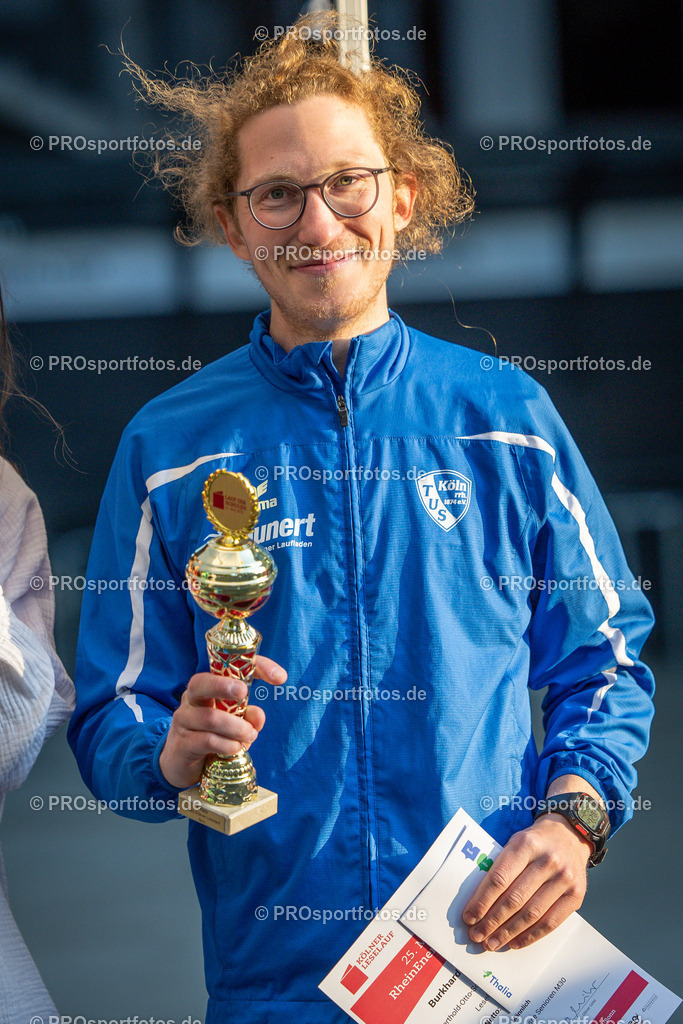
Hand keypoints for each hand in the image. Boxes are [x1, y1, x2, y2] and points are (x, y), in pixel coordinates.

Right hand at [159, 655, 286, 789]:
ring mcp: (184, 721)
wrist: (180, 763)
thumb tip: (258, 716)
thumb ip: (248, 718)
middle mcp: (191, 699)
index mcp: (207, 688)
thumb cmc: (210, 736)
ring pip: (210, 718)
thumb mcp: (234, 725)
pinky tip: (236, 748)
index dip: (255, 667)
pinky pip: (207, 740)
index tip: (280, 677)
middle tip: (244, 693)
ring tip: (250, 736)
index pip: (227, 667)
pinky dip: (227, 745)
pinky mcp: (183, 744)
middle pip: (200, 683)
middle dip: (223, 686)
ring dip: (237, 728)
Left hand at [461, 814, 591, 949]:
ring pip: (531, 914)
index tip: (469, 917)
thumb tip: (478, 902)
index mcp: (526, 844)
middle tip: (477, 935)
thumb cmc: (535, 842)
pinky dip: (531, 936)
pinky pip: (551, 922)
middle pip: (514, 899)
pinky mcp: (576, 895)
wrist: (569, 835)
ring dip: (508, 932)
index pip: (499, 878)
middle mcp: (548, 861)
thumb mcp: (515, 842)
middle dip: (492, 921)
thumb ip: (500, 866)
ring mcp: (565, 879)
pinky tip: (515, 942)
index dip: (482, 901)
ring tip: (492, 943)